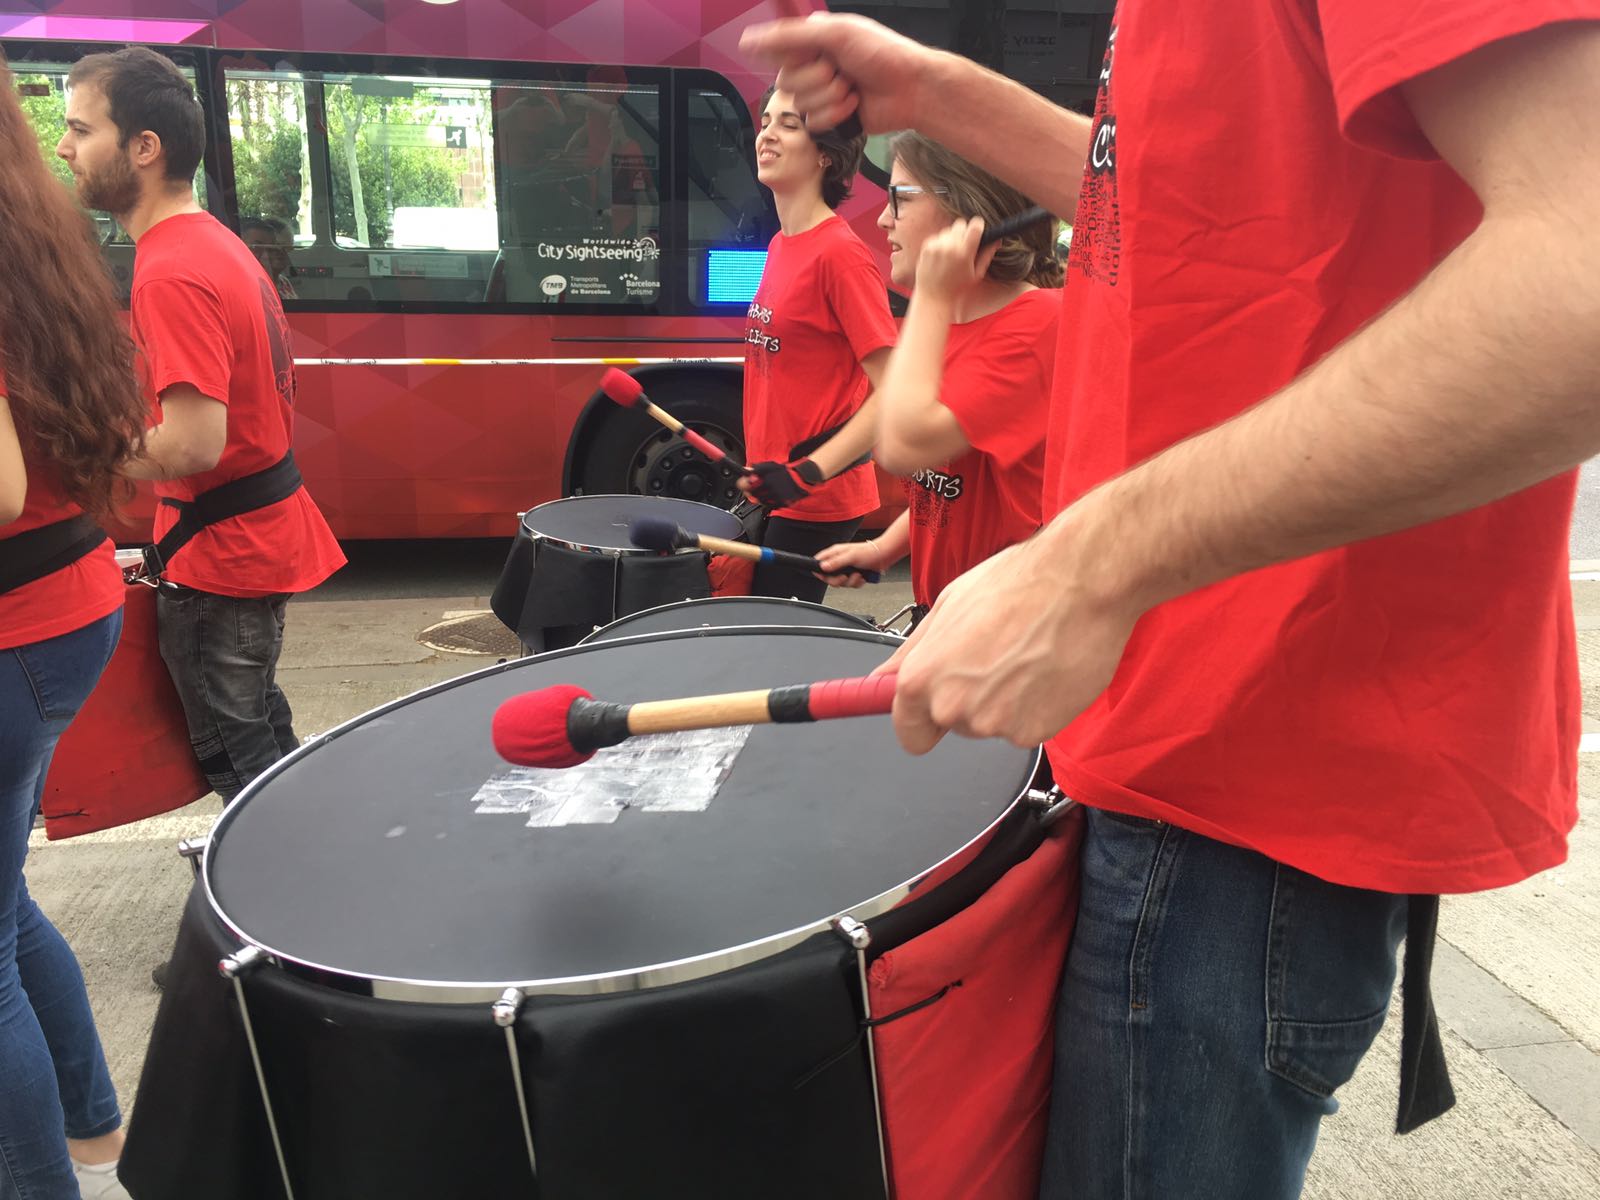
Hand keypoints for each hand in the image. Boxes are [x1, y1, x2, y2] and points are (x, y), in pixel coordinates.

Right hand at [740, 12, 934, 134]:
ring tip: (853, 88)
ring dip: (831, 97)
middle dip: (818, 79)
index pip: (778, 51)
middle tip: (842, 71)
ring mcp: (822, 93)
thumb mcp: (836, 34)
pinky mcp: (832, 118)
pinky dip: (836, 114)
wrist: (912, 89)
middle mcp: (814, 66)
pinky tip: (855, 105)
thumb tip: (747, 40)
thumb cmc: (882, 54)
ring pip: (801, 104)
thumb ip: (790, 36)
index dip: (794, 58)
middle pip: (787, 81)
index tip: (816, 55)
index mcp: (813, 41)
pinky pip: (814, 123)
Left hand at [740, 457, 823, 506]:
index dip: (743, 485)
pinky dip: (768, 503)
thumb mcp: (770, 466)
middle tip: (752, 491)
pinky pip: (770, 506)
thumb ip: (757, 468)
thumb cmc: (784, 472)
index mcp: (766, 477)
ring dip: (759, 498)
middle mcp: (770, 486)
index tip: (744, 484)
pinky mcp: (781, 502)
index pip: (748, 483)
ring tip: (763, 494)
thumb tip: (746, 470)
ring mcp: (776, 495)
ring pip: (761, 501)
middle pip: (753, 494)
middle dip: (751, 492)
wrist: (800, 479)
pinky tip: (771, 498)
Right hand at [815, 538, 885, 587]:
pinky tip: (862, 577)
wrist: (884, 556)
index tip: (823, 575)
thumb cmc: (869, 551)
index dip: (819, 570)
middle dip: (837, 580)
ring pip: (841, 583)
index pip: (820, 562)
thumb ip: (836, 562)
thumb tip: (823, 567)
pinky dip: (857, 583)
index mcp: (835, 553)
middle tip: (845, 577)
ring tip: (857, 575)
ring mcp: (847, 569)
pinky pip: (851, 585)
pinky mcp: (854, 575)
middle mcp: (839, 561)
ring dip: (850, 582)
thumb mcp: (851, 556)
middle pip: (829, 577)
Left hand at [877, 516, 1144, 753]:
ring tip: (1026, 655)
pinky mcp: (1036, 732)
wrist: (1083, 582)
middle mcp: (953, 708)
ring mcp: (996, 725)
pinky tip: (1047, 669)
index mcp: (922, 679)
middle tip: (996, 656)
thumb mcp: (949, 606)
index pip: (909, 733)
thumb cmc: (1017, 583)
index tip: (932, 710)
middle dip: (968, 699)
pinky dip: (1037, 707)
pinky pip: (1027, 727)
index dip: (921, 720)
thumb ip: (912, 652)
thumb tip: (881, 679)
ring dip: (1004, 701)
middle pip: (953, 724)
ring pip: (992, 724)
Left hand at [915, 218, 998, 301]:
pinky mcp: (927, 247)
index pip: (975, 226)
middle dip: (964, 231)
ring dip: (952, 237)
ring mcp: (937, 246)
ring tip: (951, 253)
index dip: (978, 226)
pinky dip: (940, 243)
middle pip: (961, 224)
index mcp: (965, 253)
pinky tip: (941, 257)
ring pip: (948, 230)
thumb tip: (997, 240)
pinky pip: (937, 236)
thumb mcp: (976, 274)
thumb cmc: (958, 288)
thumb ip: (987, 255)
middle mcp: (950, 246)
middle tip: (964, 244)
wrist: (934, 297)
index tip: (978, 229)